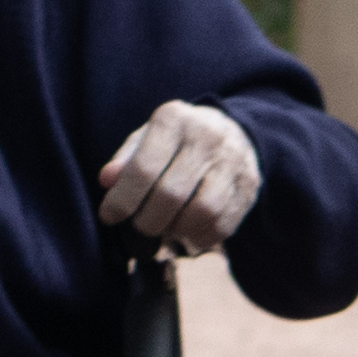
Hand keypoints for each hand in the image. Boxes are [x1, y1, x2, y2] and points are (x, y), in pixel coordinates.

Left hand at [97, 101, 259, 255]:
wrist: (231, 131)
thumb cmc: (177, 141)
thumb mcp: (147, 139)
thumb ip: (126, 159)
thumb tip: (107, 180)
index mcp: (174, 119)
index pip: (144, 168)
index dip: (122, 200)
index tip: (109, 217)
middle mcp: (207, 136)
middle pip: (171, 194)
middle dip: (148, 220)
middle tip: (140, 226)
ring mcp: (233, 160)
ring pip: (202, 211)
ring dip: (177, 230)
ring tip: (166, 228)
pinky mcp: (250, 185)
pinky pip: (223, 224)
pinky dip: (201, 237)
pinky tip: (189, 231)